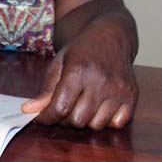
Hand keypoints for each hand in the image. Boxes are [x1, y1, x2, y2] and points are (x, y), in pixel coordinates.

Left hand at [22, 21, 137, 129]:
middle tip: (61, 109)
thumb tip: (29, 110)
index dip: (47, 117)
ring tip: (80, 105)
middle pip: (77, 120)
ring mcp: (119, 90)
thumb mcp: (58, 64)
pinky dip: (105, 121)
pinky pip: (116, 124)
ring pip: (96, 125)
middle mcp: (100, 81)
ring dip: (84, 121)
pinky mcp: (132, 96)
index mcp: (78, 71)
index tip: (41, 118)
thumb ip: (46, 89)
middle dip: (64, 119)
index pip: (60, 107)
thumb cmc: (80, 50)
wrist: (109, 36)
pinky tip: (98, 107)